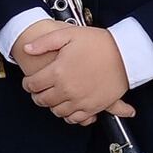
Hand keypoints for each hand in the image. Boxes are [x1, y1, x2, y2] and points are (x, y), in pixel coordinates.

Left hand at [14, 24, 135, 124]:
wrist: (125, 54)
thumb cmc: (99, 42)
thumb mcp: (68, 34)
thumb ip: (45, 42)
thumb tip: (27, 49)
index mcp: (58, 72)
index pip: (33, 85)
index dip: (28, 84)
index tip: (29, 82)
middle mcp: (67, 89)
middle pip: (43, 100)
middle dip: (37, 96)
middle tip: (38, 91)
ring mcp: (80, 100)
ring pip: (57, 111)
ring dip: (52, 106)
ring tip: (53, 98)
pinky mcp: (94, 107)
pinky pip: (75, 118)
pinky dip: (68, 115)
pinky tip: (67, 107)